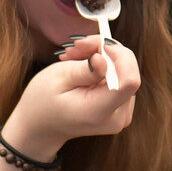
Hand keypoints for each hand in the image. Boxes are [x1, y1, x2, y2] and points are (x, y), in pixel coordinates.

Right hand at [2, 36, 140, 163]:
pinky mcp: (121, 108)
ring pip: (123, 71)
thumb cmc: (43, 102)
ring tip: (73, 56)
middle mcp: (117, 117)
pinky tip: (82, 66)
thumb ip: (85, 70)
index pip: (130, 81)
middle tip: (76, 46)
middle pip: (127, 72)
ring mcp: (121, 115)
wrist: (41, 125)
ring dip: (101, 57)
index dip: (120, 56)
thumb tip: (104, 59)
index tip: (99, 45)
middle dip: (104, 52)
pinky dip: (103, 67)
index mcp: (100, 112)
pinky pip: (119, 78)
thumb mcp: (58, 79)